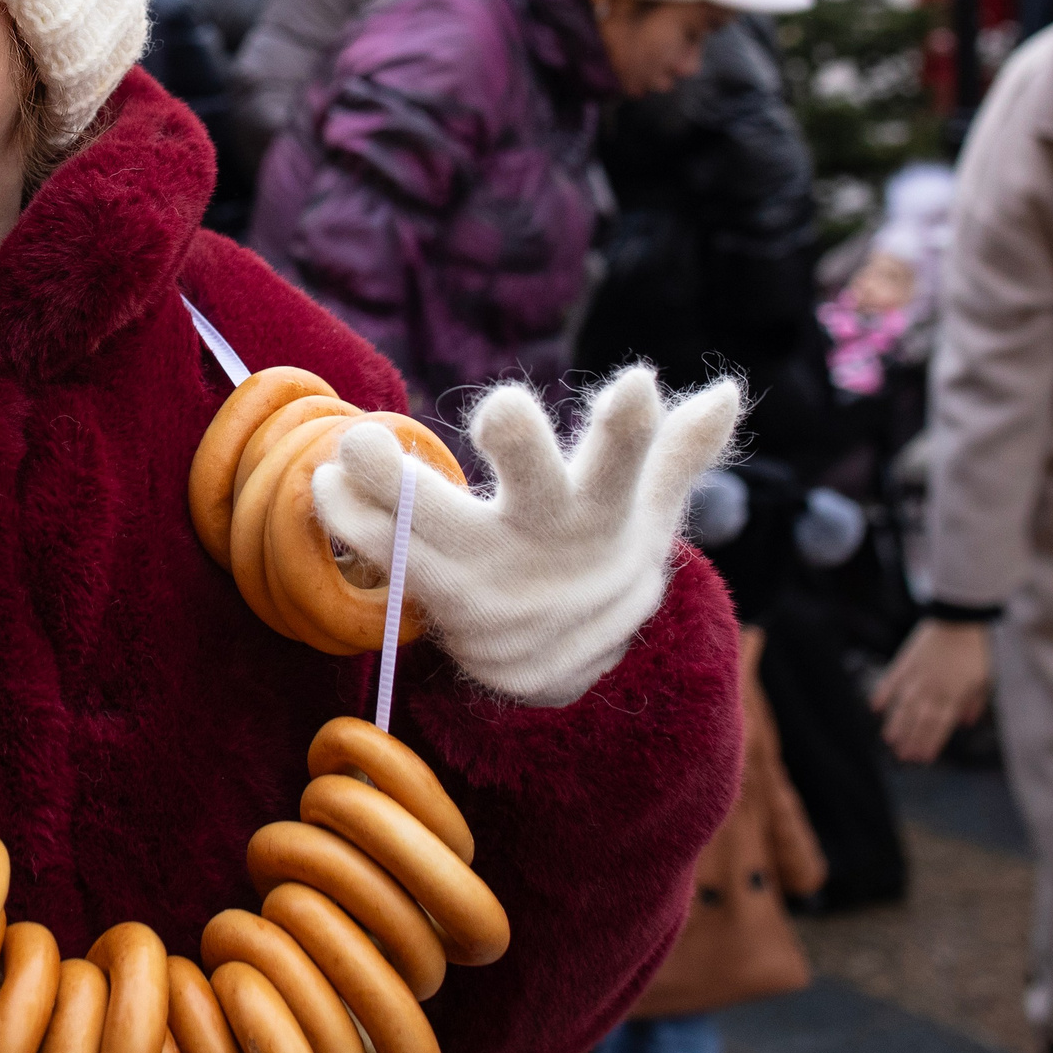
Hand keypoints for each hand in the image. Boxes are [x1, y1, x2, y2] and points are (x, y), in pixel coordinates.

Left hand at [313, 367, 742, 704]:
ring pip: (442, 529)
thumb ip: (675, 450)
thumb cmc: (596, 561)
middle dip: (525, 449)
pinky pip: (386, 562)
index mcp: (604, 513)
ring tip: (351, 445)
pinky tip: (322, 487)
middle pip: (542, 489)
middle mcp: (550, 542)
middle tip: (500, 404)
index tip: (637, 383)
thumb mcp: (644, 514)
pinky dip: (350, 524)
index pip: (629, 467)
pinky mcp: (443, 604)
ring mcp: (496, 579)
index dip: (633, 430)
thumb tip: (730, 389)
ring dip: (390, 489)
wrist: (565, 668)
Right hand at [871, 620, 993, 761]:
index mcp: (954, 694)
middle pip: (919, 720)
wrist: (959, 620)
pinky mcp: (904, 662)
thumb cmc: (975, 651)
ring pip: (902, 706)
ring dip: (895, 724)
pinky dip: (881, 695)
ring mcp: (916, 676)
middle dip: (911, 740)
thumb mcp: (984, 679)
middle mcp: (932, 689)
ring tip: (889, 740)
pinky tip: (874, 708)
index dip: (931, 743)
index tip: (923, 758)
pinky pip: (890, 681)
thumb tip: (967, 722)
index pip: (940, 725)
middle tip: (903, 757)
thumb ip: (974, 702)